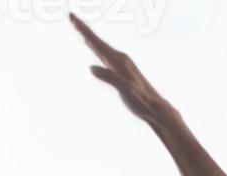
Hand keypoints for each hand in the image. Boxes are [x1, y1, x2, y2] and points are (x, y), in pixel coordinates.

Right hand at [70, 13, 179, 129]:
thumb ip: (109, 77)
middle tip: (71, 16)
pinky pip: (103, 54)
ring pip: (100, 46)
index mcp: (119, 60)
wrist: (155, 108)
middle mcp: (119, 58)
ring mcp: (120, 63)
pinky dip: (95, 47)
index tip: (72, 17)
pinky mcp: (119, 70)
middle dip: (83, 28)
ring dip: (88, 36)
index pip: (97, 42)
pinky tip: (91, 45)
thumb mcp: (125, 89)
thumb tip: (91, 68)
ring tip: (78, 27)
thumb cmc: (141, 100)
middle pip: (97, 40)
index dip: (83, 29)